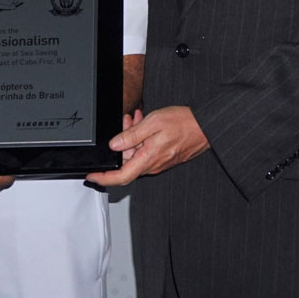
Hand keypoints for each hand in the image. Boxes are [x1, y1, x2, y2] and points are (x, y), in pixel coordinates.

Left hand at [86, 106, 207, 186]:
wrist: (207, 126)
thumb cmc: (184, 123)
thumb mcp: (153, 123)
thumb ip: (131, 135)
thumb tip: (114, 145)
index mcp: (148, 159)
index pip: (121, 177)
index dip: (103, 179)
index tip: (91, 176)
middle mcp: (153, 165)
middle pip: (127, 161)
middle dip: (121, 143)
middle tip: (125, 122)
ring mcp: (160, 162)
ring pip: (137, 154)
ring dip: (132, 137)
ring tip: (136, 118)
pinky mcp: (165, 158)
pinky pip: (147, 151)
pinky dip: (142, 139)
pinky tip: (145, 123)